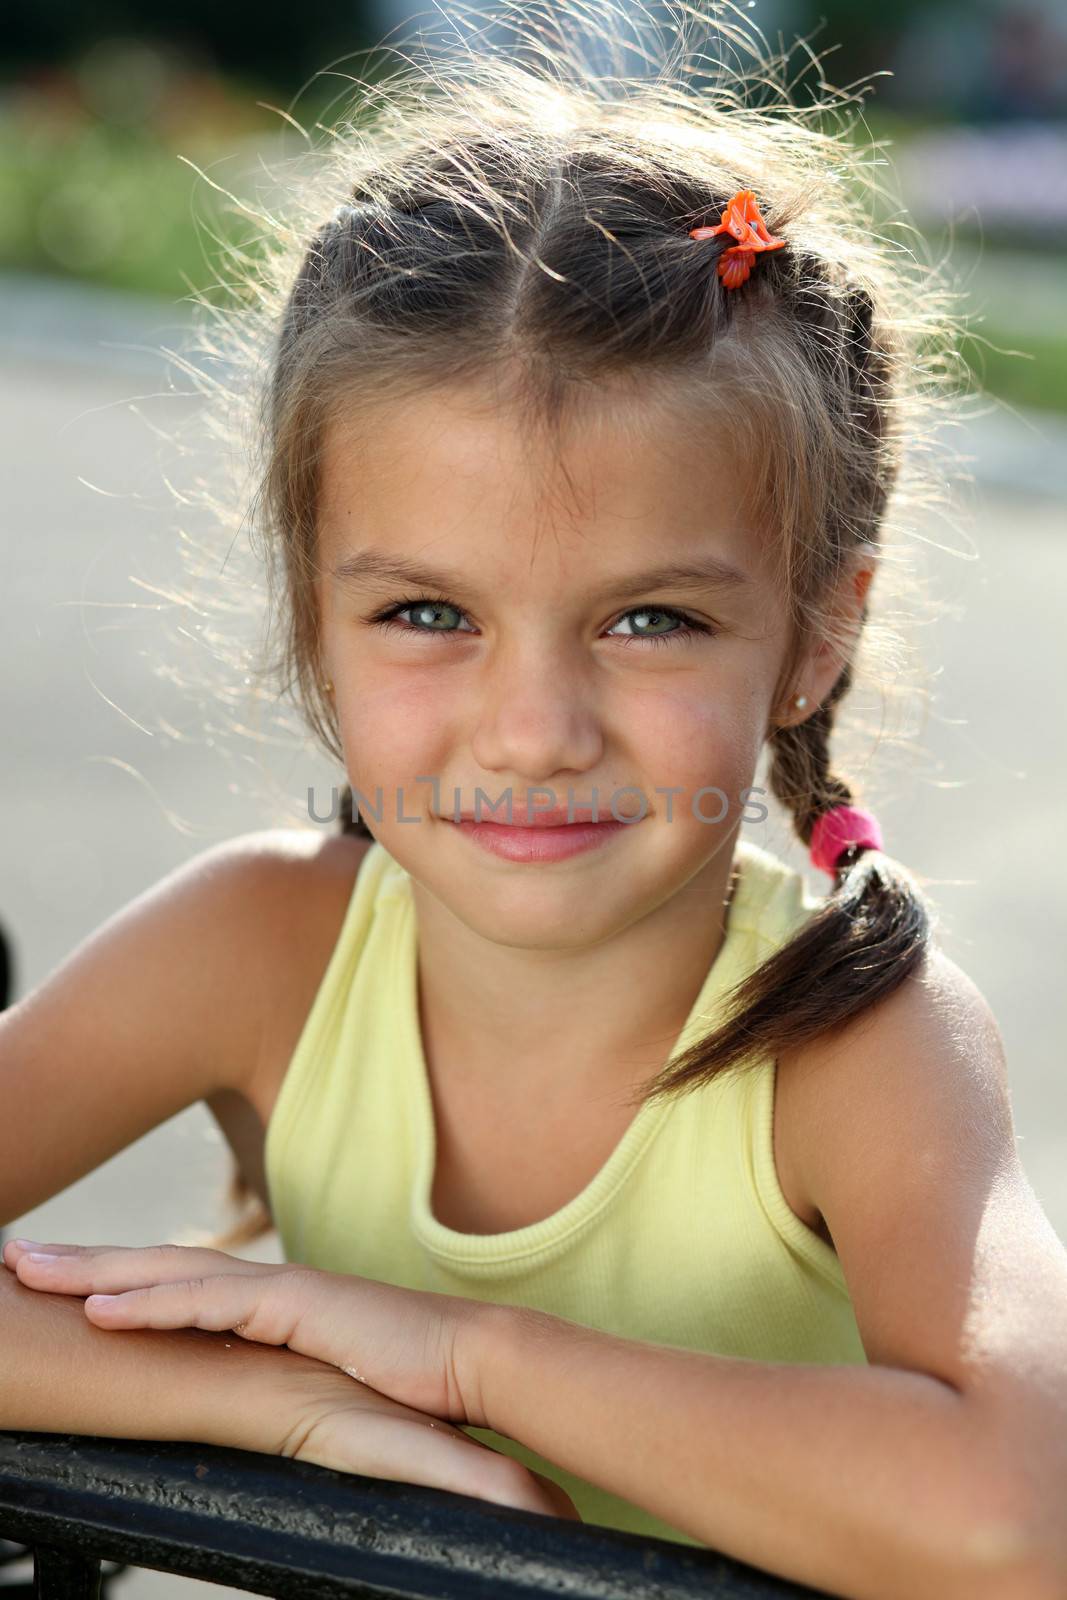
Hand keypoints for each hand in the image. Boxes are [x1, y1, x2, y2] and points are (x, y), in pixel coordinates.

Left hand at [1, 1240, 578, 1521]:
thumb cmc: (416, 1378)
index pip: (182, 1284)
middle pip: (159, 1266)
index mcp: (275, 1303)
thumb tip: (262, 1404)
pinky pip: (207, 1306)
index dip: (122, 1279)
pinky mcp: (295, 1308)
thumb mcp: (334, 1378)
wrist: (476, 1359)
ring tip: (32, 1272)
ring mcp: (281, 1290)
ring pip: (169, 1274)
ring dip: (95, 1272)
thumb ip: (293, 1379)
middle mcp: (269, 1286)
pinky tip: (100, 1310)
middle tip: (21, 1259)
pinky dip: (149, 1306)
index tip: (69, 1282)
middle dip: (86, 1261)